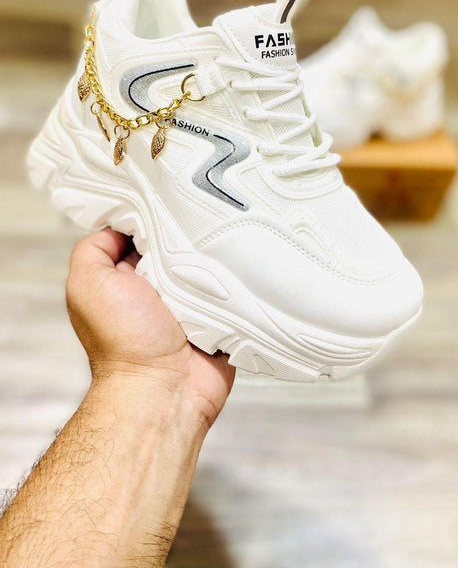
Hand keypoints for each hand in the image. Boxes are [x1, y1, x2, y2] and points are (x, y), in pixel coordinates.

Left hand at [66, 228, 234, 427]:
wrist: (164, 391)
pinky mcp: (219, 316)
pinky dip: (235, 279)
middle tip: (203, 215)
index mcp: (127, 277)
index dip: (153, 214)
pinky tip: (241, 263)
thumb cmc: (123, 342)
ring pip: (208, 262)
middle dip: (188, 230)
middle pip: (179, 242)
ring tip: (225, 239)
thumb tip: (120, 226)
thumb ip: (93, 249)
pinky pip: (232, 288)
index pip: (142, 231)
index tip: (170, 195)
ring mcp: (192, 301)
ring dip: (214, 255)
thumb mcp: (88, 285)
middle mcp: (159, 287)